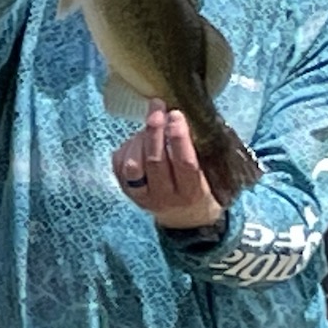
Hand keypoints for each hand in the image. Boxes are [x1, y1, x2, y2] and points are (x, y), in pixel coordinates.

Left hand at [111, 98, 224, 229]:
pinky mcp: (126, 193)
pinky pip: (119, 167)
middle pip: (155, 162)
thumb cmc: (200, 187)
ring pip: (133, 167)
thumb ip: (197, 151)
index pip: (185, 164)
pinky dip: (126, 148)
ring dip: (138, 140)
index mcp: (192, 192)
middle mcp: (166, 197)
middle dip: (154, 131)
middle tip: (157, 109)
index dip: (179, 138)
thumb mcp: (208, 173)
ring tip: (148, 125)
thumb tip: (179, 116)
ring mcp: (143, 197)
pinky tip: (137, 139)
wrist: (184, 218)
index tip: (176, 114)